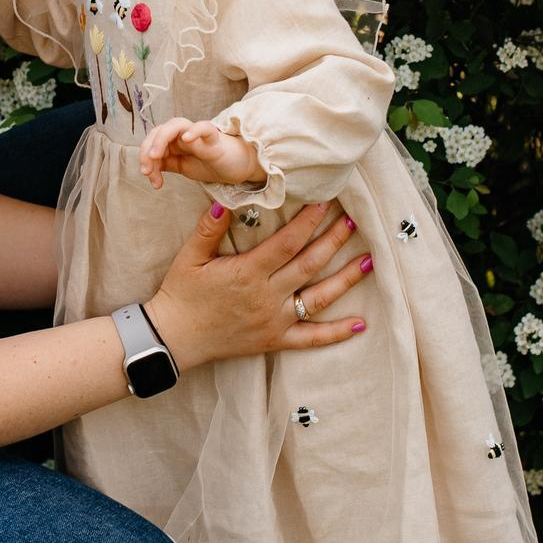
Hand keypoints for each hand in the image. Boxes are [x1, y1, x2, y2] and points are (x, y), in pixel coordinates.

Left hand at [139, 114, 262, 189]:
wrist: (239, 168)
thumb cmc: (212, 164)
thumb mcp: (184, 167)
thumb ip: (167, 164)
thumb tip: (148, 169)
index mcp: (176, 142)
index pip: (153, 141)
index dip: (145, 157)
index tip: (149, 177)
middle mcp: (185, 135)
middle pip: (159, 130)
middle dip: (147, 149)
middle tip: (147, 170)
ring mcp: (199, 136)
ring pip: (176, 125)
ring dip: (160, 139)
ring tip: (155, 156)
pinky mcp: (215, 140)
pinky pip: (205, 127)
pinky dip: (194, 130)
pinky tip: (186, 138)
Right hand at [144, 198, 372, 373]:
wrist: (173, 338)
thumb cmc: (181, 295)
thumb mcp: (189, 258)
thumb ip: (208, 229)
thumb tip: (224, 202)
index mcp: (248, 272)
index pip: (287, 242)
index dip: (308, 221)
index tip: (325, 203)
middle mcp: (266, 296)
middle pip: (309, 264)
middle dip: (333, 241)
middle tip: (353, 222)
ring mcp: (274, 320)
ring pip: (317, 298)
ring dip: (345, 279)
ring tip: (369, 261)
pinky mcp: (274, 340)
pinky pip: (310, 338)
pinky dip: (335, 333)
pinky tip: (359, 324)